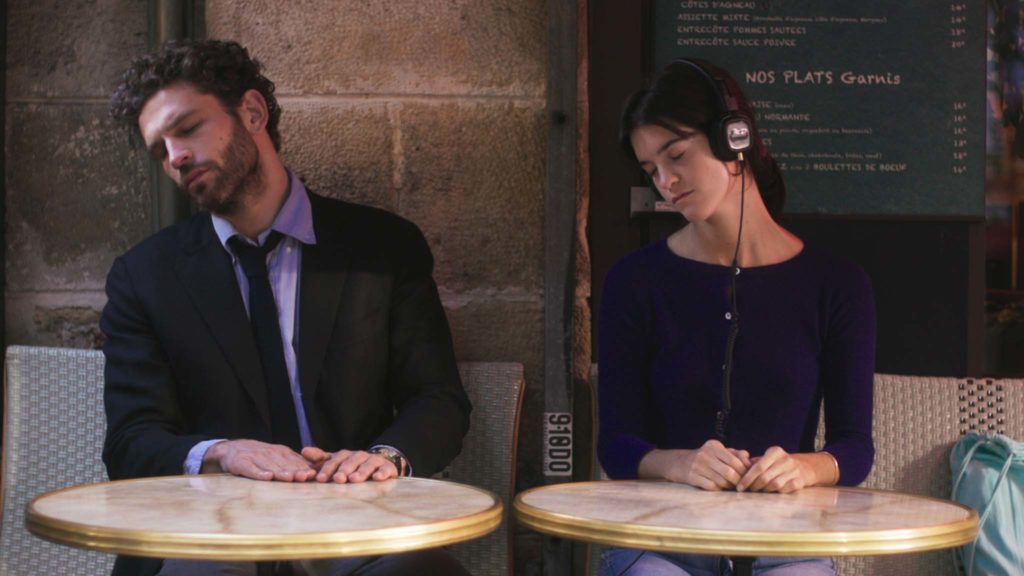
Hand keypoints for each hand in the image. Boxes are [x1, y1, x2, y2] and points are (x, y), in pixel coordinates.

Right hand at [202, 439, 316, 481]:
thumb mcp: (276, 456)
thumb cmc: (259, 456)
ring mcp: (255, 457)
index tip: (312, 475)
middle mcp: (269, 453)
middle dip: (295, 470)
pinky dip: (259, 473)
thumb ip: (293, 462)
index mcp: (280, 451)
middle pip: (284, 464)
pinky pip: (251, 468)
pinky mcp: (241, 462)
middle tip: (304, 477)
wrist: (231, 449)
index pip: (294, 460)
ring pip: (269, 466)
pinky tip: (266, 477)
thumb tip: (314, 472)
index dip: (303, 467)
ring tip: (289, 478)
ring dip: (280, 472)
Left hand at [301, 447, 397, 482]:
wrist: (379, 465)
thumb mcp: (336, 462)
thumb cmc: (352, 466)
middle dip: (344, 470)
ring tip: (354, 480)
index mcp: (345, 456)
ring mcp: (373, 461)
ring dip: (361, 472)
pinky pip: (384, 469)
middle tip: (338, 479)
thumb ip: (321, 458)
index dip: (327, 469)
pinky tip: (377, 478)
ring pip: (367, 464)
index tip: (320, 479)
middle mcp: (359, 456)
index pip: (334, 460)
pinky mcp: (387, 467)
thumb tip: (303, 451)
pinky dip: (381, 473)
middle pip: (351, 461)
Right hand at [641, 440, 750, 490]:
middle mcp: (705, 454)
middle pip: (729, 472)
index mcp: (713, 446)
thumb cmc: (705, 458)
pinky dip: (718, 489)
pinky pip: (711, 487)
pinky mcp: (692, 477)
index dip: (743, 470)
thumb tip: (749, 459)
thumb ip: (735, 454)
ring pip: (721, 481)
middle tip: (742, 485)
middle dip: (738, 481)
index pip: (734, 460)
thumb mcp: (718, 452)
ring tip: (732, 486)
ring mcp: (697, 466)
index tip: (748, 476)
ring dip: (729, 486)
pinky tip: (720, 487)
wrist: (679, 463)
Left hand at [736, 446, 814, 492]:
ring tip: (758, 491)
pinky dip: (776, 492)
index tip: (739, 487)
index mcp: (775, 452)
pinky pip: (785, 489)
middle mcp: (786, 459)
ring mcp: (794, 470)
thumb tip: (736, 470)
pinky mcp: (800, 481)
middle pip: (765, 477)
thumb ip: (751, 463)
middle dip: (754, 486)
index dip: (747, 478)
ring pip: (775, 484)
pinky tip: (771, 492)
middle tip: (748, 490)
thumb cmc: (777, 464)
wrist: (803, 467)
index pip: (758, 467)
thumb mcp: (766, 459)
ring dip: (764, 490)